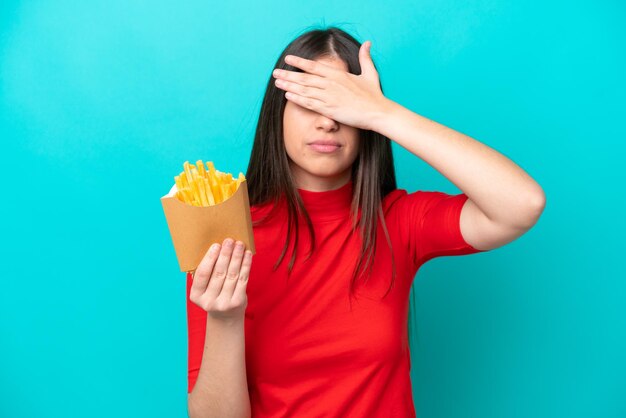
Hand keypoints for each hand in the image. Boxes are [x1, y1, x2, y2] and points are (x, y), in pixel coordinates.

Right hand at [189, 238, 252, 323]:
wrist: (226, 317)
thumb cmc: (214, 295)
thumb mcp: (204, 288)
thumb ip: (207, 273)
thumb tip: (217, 247)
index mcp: (196, 296)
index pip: (202, 274)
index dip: (210, 258)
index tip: (216, 245)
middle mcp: (209, 302)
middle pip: (219, 273)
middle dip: (225, 254)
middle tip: (229, 241)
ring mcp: (224, 303)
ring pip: (232, 275)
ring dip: (237, 257)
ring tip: (239, 245)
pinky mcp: (238, 302)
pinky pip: (243, 279)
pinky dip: (246, 265)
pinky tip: (247, 255)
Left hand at [272, 40, 389, 130]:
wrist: (377, 112)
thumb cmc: (374, 95)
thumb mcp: (370, 73)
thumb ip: (365, 58)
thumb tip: (368, 43)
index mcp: (338, 74)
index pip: (314, 66)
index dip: (299, 63)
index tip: (288, 59)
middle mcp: (331, 84)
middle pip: (304, 78)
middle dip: (288, 75)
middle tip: (275, 73)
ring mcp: (329, 96)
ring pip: (304, 90)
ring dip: (289, 86)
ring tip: (277, 83)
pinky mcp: (329, 109)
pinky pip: (309, 103)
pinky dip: (298, 99)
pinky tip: (288, 95)